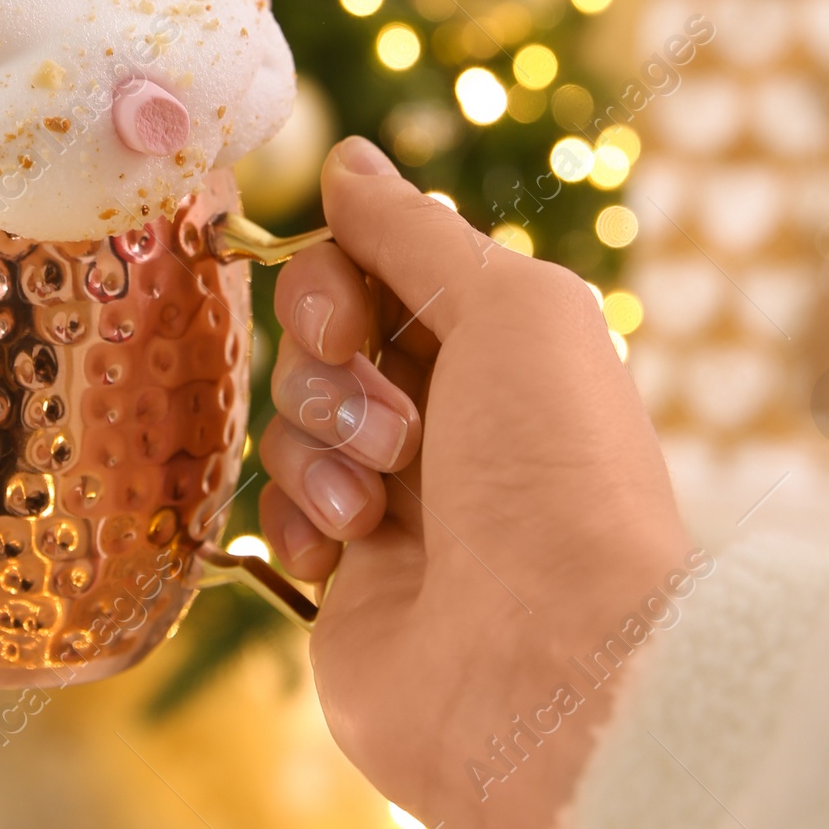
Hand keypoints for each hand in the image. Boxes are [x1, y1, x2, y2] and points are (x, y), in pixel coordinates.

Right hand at [259, 135, 694, 828]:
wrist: (546, 667)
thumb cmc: (552, 475)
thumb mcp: (510, 308)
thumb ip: (413, 231)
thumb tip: (349, 161)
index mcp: (500, 344)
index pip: (372, 267)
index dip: (334, 280)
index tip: (348, 319)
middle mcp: (449, 414)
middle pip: (318, 338)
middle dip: (328, 371)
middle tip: (390, 429)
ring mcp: (395, 497)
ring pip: (291, 419)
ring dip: (323, 451)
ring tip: (382, 514)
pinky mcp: (347, 576)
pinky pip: (277, 507)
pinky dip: (300, 518)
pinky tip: (345, 555)